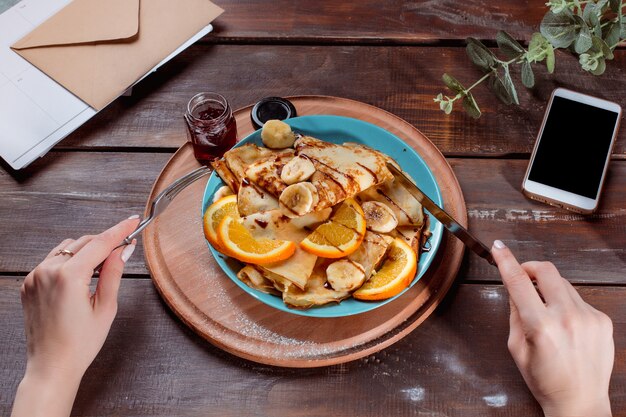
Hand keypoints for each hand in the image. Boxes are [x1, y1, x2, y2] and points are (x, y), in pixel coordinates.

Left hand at [11, 216, 138, 416]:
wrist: (52, 367)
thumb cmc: (79, 344)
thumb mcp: (106, 307)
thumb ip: (113, 273)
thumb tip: (122, 251)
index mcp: (69, 277)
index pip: (100, 243)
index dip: (119, 230)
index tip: (133, 221)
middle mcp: (48, 271)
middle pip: (84, 242)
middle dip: (105, 243)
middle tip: (123, 250)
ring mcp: (35, 277)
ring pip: (67, 248)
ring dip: (86, 251)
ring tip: (100, 270)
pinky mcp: (29, 284)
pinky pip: (52, 260)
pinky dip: (69, 261)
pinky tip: (80, 278)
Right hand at [492, 240, 613, 416]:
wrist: (580, 402)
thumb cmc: (545, 380)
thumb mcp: (516, 347)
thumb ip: (515, 313)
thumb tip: (515, 288)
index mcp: (541, 326)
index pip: (518, 282)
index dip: (506, 261)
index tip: (498, 248)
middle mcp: (567, 318)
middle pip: (546, 270)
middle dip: (530, 268)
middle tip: (523, 276)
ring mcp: (588, 317)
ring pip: (563, 284)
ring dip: (548, 288)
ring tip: (544, 310)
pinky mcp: (602, 320)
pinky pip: (578, 299)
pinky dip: (566, 304)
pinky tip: (564, 325)